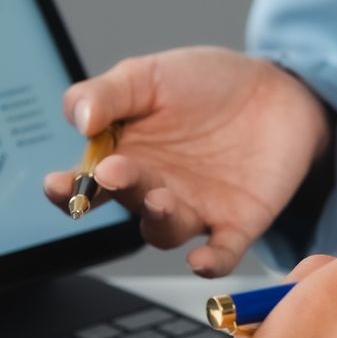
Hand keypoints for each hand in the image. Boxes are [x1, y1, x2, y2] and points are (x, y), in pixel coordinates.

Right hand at [42, 47, 330, 275]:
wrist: (278, 89)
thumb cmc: (207, 83)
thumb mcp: (151, 75)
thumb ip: (108, 93)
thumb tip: (79, 119)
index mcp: (123, 156)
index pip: (84, 181)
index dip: (66, 187)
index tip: (58, 183)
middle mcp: (153, 189)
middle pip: (126, 201)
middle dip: (118, 190)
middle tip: (115, 173)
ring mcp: (194, 208)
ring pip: (166, 229)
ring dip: (160, 220)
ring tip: (160, 198)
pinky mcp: (238, 222)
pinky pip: (222, 251)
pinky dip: (212, 261)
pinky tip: (202, 261)